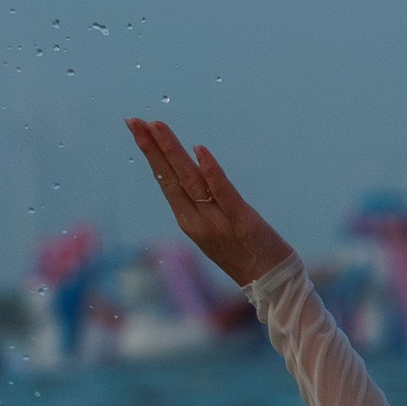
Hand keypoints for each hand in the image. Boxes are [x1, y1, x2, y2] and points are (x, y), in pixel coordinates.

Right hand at [125, 119, 292, 289]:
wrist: (271, 284)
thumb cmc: (245, 254)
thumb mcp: (215, 229)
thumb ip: (203, 203)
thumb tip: (195, 169)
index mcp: (189, 222)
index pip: (165, 182)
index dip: (152, 155)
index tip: (139, 128)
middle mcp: (197, 222)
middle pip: (171, 178)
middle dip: (152, 148)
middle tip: (135, 121)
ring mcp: (217, 222)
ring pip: (191, 181)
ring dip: (173, 152)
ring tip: (158, 127)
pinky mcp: (242, 221)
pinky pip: (223, 193)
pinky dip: (211, 171)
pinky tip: (199, 151)